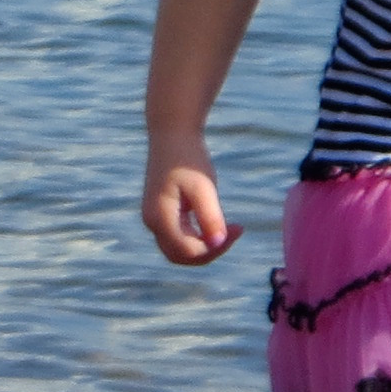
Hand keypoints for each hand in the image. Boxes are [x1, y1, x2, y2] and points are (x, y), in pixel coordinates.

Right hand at [142, 145, 241, 265]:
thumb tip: (218, 243)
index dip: (216, 247)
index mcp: (159, 218)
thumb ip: (210, 217)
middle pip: (181, 256)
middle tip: (234, 232)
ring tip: (229, 228)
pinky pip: (181, 237)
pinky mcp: (162, 214)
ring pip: (180, 250)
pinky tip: (217, 222)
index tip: (238, 227)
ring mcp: (155, 219)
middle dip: (210, 252)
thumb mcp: (204, 187)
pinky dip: (200, 237)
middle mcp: (152, 223)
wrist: (173, 135)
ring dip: (205, 246)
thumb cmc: (189, 158)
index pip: (188, 251)